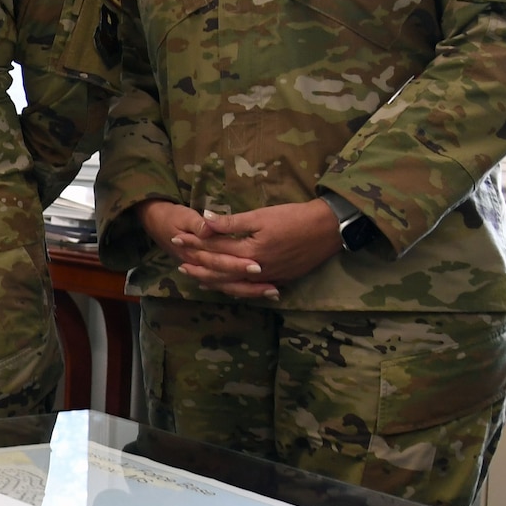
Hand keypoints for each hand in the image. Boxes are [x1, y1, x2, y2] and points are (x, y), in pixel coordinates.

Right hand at [136, 198, 275, 299]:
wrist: (152, 219)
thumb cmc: (169, 216)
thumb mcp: (183, 216)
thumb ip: (198, 224)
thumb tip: (208, 227)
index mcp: (195, 253)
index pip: (220, 262)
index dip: (239, 265)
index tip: (258, 266)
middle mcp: (201, 266)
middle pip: (227, 280)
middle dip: (250, 285)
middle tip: (274, 288)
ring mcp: (202, 270)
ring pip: (227, 286)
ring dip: (249, 290)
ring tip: (273, 292)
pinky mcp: (205, 269)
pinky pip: (223, 284)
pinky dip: (239, 288)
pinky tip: (253, 289)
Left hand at [177, 200, 343, 297]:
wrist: (328, 229)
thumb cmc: (294, 217)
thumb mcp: (261, 216)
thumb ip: (232, 222)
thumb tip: (204, 220)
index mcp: (250, 251)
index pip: (215, 249)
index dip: (195, 244)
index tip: (177, 239)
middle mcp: (257, 269)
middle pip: (221, 271)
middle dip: (200, 267)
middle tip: (180, 265)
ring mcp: (269, 277)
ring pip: (236, 285)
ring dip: (216, 282)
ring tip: (199, 280)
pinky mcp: (280, 279)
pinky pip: (253, 289)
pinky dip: (238, 289)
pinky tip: (230, 287)